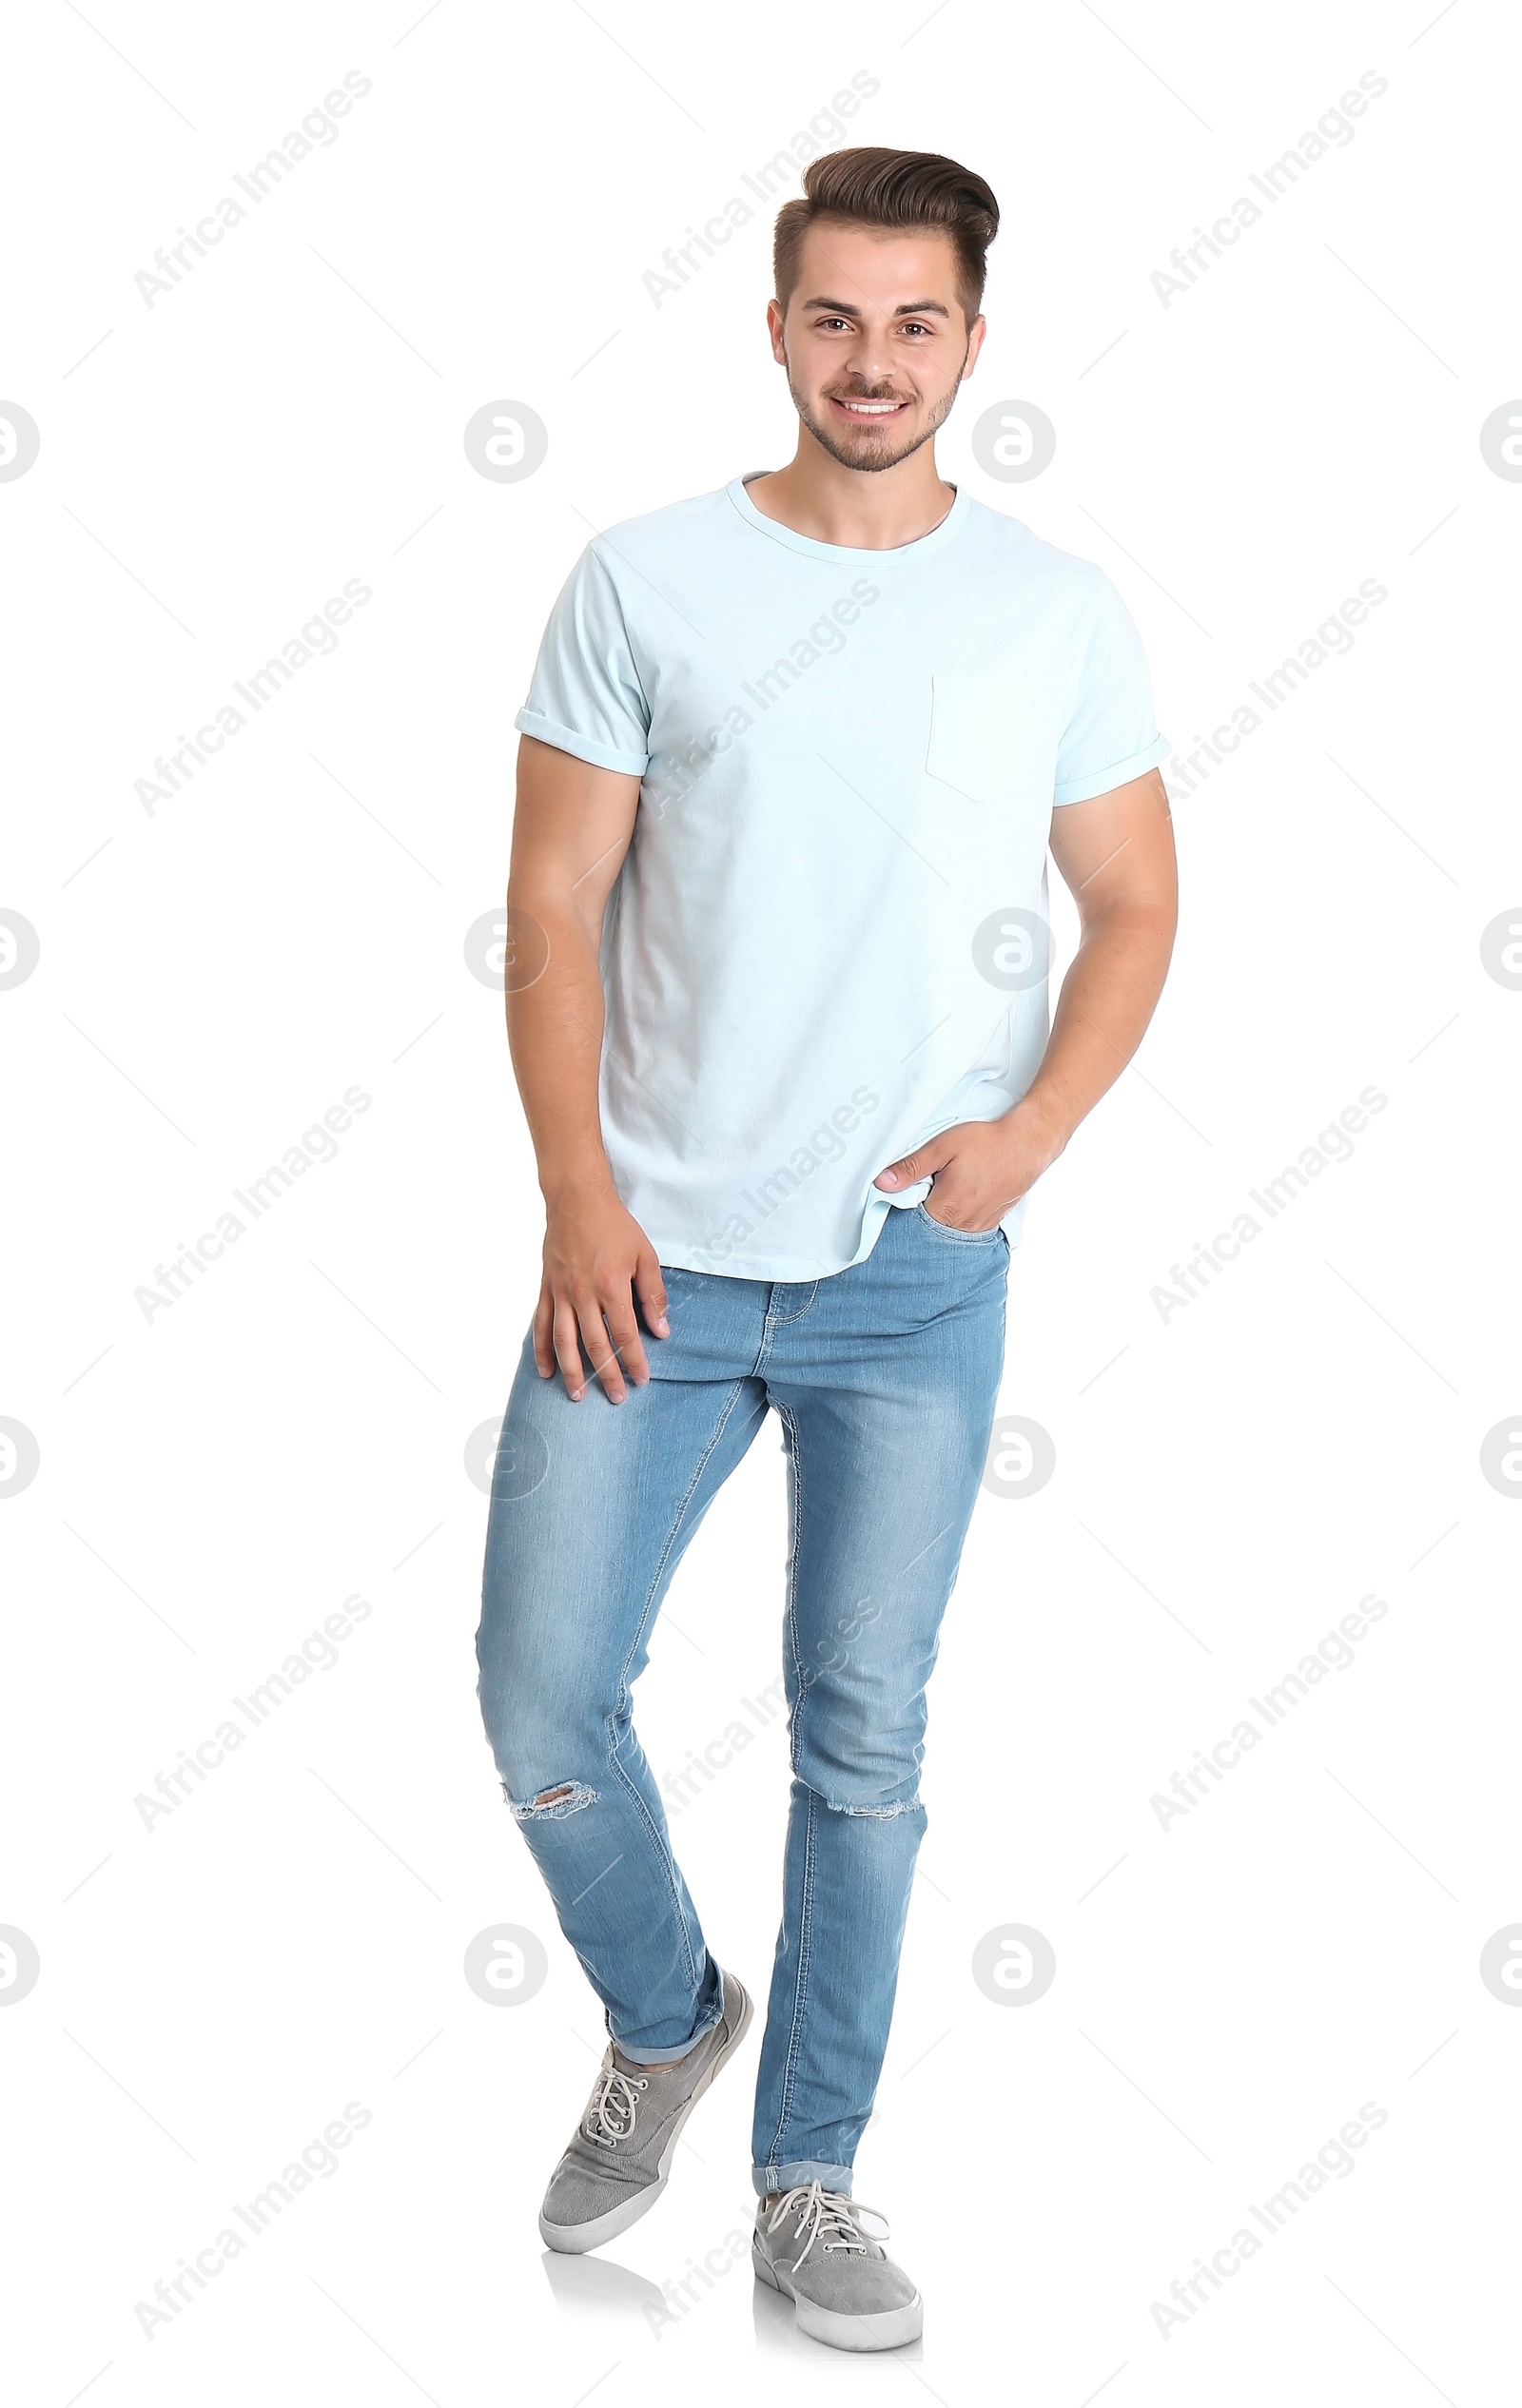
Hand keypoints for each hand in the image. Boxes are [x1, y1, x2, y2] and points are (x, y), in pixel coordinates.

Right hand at [535, 1182, 668, 1401]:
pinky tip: (546, 1371)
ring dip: (571, 1372)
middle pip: (595, 1346)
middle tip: (616, 1398)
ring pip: (564, 1342)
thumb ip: (653, 1294)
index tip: (642, 1379)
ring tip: (577, 1396)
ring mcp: (561, 1294)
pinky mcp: (546, 1290)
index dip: (634, 1360)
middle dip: (606, 1376)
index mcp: (611, 1287)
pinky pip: (540, 1326)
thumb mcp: (645, 1256)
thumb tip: (662, 1329)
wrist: (576, 1200)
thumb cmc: (614, 1226)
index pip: (625, 1335)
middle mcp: (583, 1295)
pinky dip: (542, 1351)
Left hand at [874, 1104, 1066, 1231]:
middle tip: (927, 1187)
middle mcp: (963, 1225)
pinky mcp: (992, 1221)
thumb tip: (881, 1183)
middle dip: (921, 1212)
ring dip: (941, 1216)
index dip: (903, 1206)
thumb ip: (911, 1168)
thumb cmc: (986, 1142)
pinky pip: (967, 1228)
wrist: (1028, 1143)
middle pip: (929, 1228)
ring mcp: (980, 1225)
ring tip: (944, 1191)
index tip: (904, 1192)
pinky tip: (960, 1198)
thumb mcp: (942, 1147)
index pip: (910, 1221)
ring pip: (948, 1230)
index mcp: (946, 1209)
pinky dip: (958, 1218)